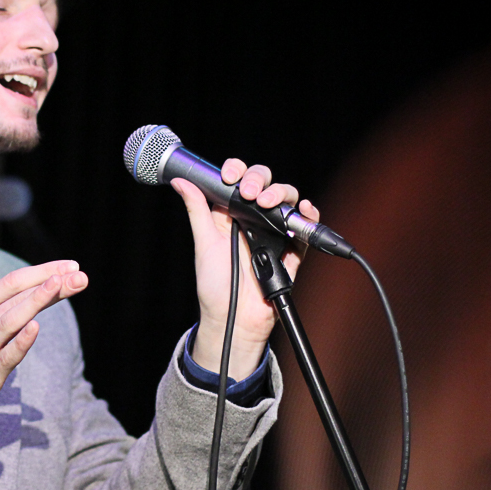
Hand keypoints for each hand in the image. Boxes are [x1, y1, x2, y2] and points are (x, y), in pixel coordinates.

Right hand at [0, 260, 87, 420]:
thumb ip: (1, 312)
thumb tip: (37, 295)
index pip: (13, 281)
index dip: (44, 271)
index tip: (70, 266)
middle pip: (18, 296)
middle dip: (52, 283)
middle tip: (80, 274)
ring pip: (12, 318)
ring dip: (39, 300)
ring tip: (61, 285)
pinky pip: (7, 355)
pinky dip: (22, 340)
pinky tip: (36, 326)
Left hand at [171, 160, 320, 377]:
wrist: (234, 318)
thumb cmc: (215, 285)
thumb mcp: (203, 243)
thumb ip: (196, 210)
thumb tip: (181, 182)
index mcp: (230, 214)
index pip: (238, 181)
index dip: (236, 171)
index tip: (229, 176)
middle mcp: (253, 220)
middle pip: (265, 184)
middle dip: (259, 180)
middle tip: (249, 192)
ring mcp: (273, 233)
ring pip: (286, 200)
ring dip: (280, 193)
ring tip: (267, 202)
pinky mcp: (291, 250)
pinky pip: (305, 228)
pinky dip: (309, 214)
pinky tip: (303, 208)